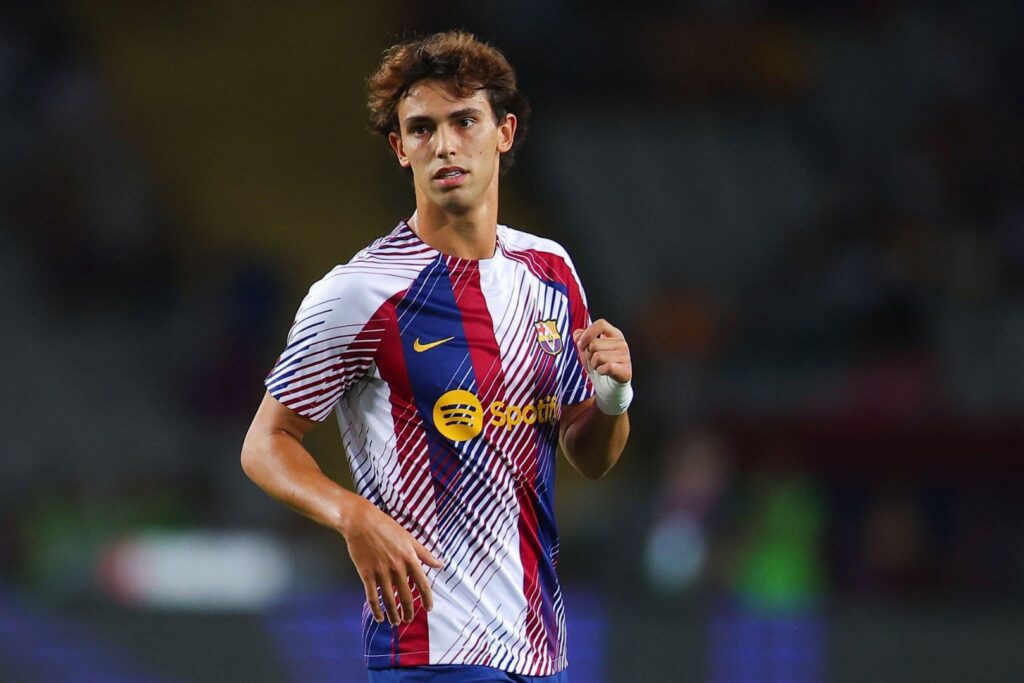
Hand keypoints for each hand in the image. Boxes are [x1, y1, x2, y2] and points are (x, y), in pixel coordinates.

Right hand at [341, 498, 443, 624]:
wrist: (361, 521)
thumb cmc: (386, 527)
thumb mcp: (409, 538)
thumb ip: (424, 553)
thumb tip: (440, 564)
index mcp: (410, 558)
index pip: (422, 584)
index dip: (427, 599)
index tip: (429, 609)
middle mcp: (397, 567)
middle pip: (406, 596)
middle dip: (408, 611)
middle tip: (409, 619)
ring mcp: (381, 572)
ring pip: (389, 600)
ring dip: (394, 614)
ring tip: (396, 622)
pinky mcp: (366, 574)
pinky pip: (372, 597)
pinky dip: (376, 610)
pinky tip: (379, 618)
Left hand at [573, 319, 631, 383]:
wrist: (609, 384)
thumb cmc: (599, 364)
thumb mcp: (588, 349)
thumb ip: (581, 338)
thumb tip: (577, 334)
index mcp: (614, 334)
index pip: (601, 324)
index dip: (587, 333)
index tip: (580, 344)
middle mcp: (621, 343)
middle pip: (594, 344)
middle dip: (588, 355)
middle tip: (593, 360)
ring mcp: (625, 356)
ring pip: (597, 357)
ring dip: (593, 365)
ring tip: (599, 366)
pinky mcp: (625, 370)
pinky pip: (605, 367)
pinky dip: (600, 371)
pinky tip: (604, 372)